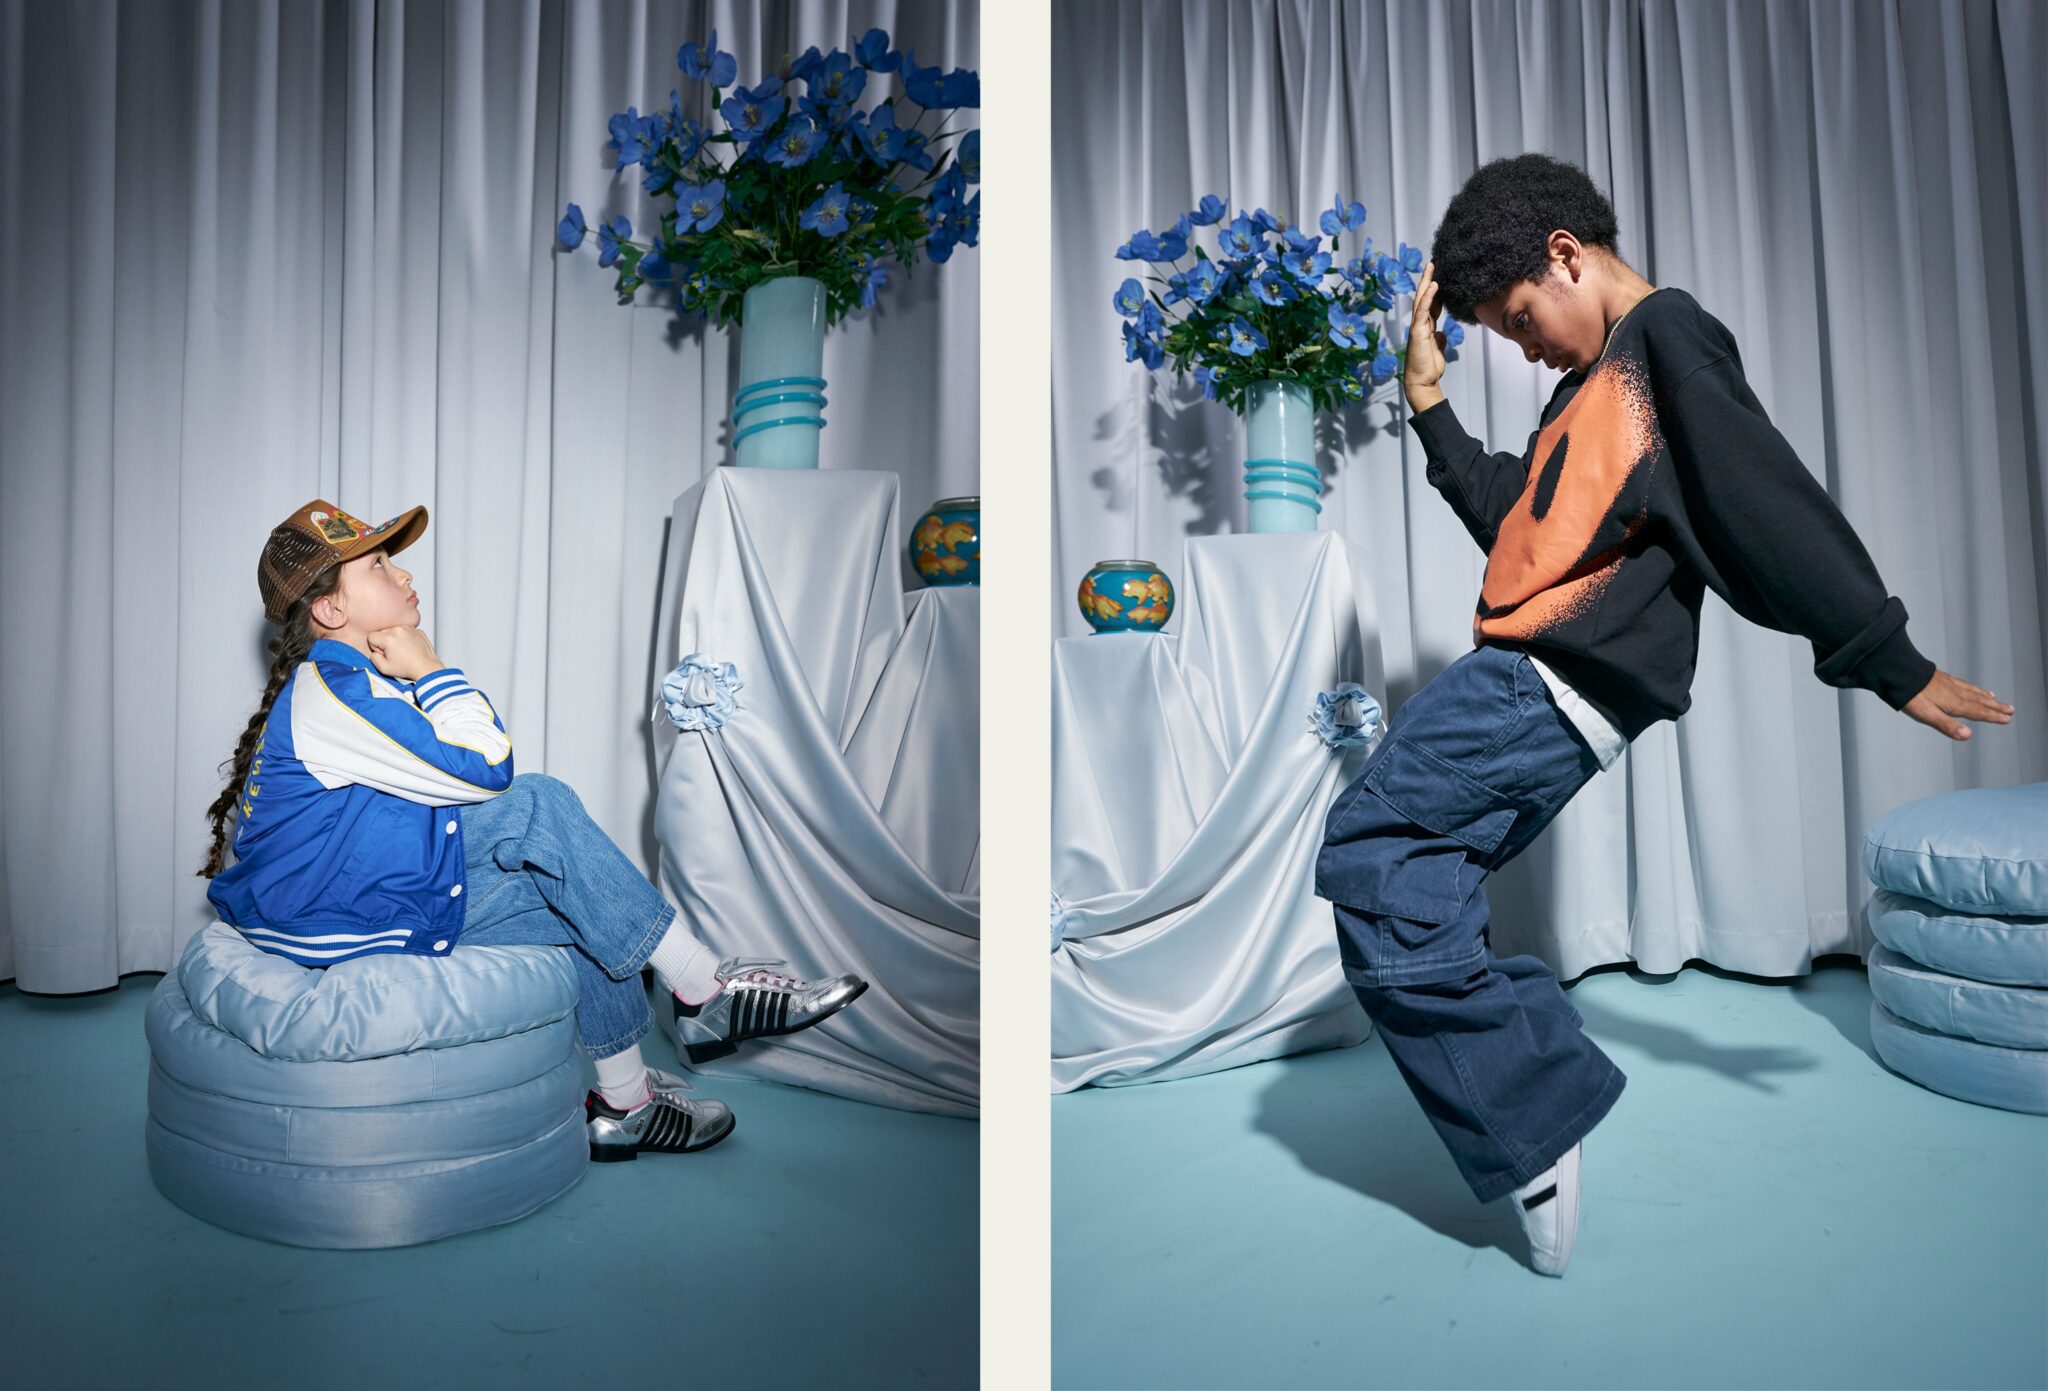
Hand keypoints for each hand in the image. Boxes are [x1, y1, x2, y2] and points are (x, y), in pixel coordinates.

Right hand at [365, 625, 441, 682]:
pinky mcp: (417, 630)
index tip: (384, 654)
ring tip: (403, 652)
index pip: (371, 637)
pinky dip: (405, 638)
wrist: (427, 668)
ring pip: (393, 631)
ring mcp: (409, 628)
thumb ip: (373, 658)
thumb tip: (374, 652)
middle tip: (394, 654)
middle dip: (384, 643)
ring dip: (394, 640)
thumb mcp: (384, 669)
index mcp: (389, 638)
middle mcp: (399, 630)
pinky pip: (404, 632)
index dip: (375, 648)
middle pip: (382, 633)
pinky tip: (409, 648)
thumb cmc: (408, 668)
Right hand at [1403, 258, 1448, 392]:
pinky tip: (1434, 285)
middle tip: (1433, 262)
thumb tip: (1443, 333)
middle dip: (1428, 279)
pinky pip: (1423, 310)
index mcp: (1426, 326)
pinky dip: (1428, 297)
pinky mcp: (1418, 331)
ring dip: (1426, 282)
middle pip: (1424, 296)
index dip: (1435, 289)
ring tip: (1432, 266)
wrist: (1422, 381)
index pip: (1430, 303)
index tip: (1440, 275)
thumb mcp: (1438, 348)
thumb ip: (1439, 338)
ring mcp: (1418, 326)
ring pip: (1421, 299)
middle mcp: (1420, 323)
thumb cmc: (1429, 367)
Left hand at [1903, 669, 2015, 739]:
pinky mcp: (1940, 677)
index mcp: (1954, 704)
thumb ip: (1947, 725)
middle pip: (1979, 701)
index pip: (1978, 712)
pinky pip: (1961, 683)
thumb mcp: (1927, 715)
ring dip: (1984, 696)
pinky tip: (1968, 686)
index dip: (1993, 716)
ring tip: (1994, 698)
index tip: (2007, 719)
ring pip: (1971, 691)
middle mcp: (1955, 693)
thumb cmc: (1910, 696)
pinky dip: (1970, 686)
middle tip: (2010, 709)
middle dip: (1995, 706)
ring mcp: (1948, 683)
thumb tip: (1967, 735)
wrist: (1898, 672)